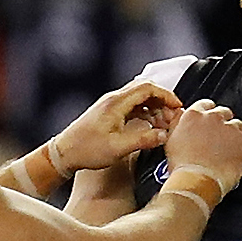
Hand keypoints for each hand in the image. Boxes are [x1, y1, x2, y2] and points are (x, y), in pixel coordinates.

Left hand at [54, 80, 183, 171]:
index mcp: (116, 103)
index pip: (148, 87)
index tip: (177, 107)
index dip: (166, 95)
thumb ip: (143, 139)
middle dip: (163, 103)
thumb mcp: (119, 147)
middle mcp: (114, 100)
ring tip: (163, 126)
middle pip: (145, 91)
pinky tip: (149, 127)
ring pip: (140, 100)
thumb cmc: (86, 149)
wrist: (64, 153)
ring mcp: (111, 106)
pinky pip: (132, 108)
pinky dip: (145, 114)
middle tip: (172, 119)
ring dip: (154, 109)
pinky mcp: (109, 114)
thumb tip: (163, 135)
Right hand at [163, 99, 241, 192]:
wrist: (196, 182)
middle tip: (217, 140)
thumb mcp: (171, 140)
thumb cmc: (182, 166)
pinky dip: (241, 148)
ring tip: (225, 151)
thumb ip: (178, 123)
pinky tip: (232, 158)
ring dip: (232, 135)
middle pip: (224, 113)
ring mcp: (230, 128)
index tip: (208, 124)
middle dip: (222, 124)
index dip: (207, 115)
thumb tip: (181, 116)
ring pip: (237, 125)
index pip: (206, 105)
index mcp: (194, 115)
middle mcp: (213, 117)